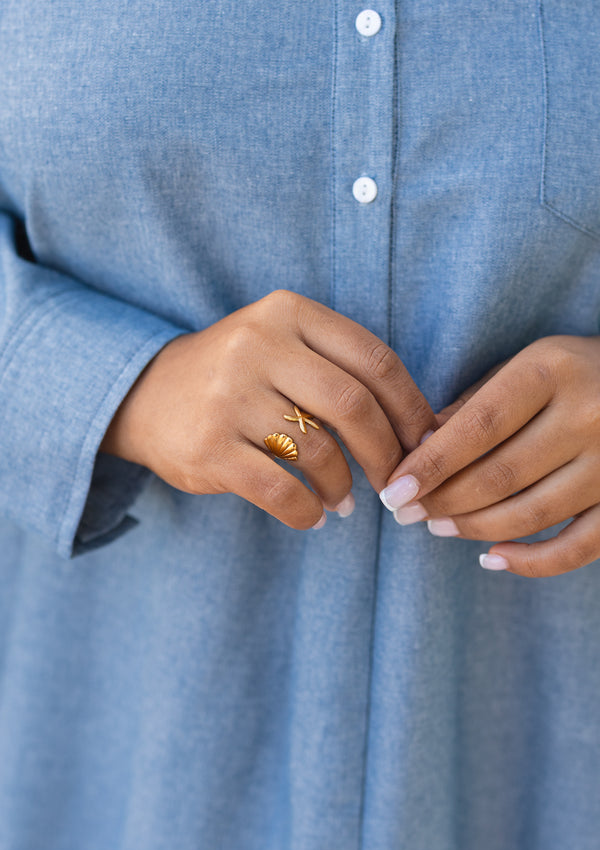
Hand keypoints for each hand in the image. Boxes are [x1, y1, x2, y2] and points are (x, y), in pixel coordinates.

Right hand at [101, 290, 435, 528]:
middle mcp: (257, 346)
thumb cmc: (238, 377)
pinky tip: (313, 516)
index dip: (411, 408)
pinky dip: (308, 513)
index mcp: (287, 313)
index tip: (424, 443)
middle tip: (394, 481)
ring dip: (343, 487)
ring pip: (320, 452)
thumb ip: (340, 368)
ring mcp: (229, 397)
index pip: (375, 359)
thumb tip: (418, 429)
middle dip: (387, 454)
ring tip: (344, 500)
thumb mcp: (282, 344)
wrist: (144, 394)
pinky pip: (281, 491)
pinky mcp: (208, 448)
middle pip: (354, 406)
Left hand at [380, 335, 599, 576]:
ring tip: (436, 526)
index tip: (393, 489)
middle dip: (443, 501)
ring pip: (531, 513)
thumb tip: (417, 451)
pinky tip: (491, 558)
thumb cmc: (573, 373)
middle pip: (501, 475)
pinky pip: (578, 548)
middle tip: (405, 513)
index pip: (479, 426)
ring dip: (474, 528)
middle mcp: (589, 415)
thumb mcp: (526, 366)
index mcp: (553, 370)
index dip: (432, 463)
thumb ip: (474, 405)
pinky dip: (531, 562)